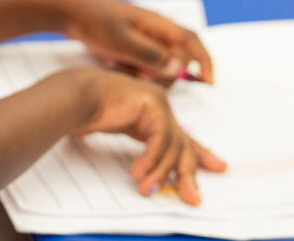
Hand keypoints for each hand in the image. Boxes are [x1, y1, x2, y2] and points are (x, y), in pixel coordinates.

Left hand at [55, 0, 213, 84]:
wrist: (68, 10)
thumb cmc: (94, 22)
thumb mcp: (121, 42)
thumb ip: (151, 56)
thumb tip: (179, 69)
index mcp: (157, 24)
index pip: (192, 41)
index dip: (205, 61)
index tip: (210, 83)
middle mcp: (154, 29)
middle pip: (176, 58)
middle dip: (163, 73)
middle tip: (138, 74)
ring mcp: (142, 37)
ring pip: (158, 63)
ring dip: (145, 72)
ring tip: (120, 66)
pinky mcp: (130, 44)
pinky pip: (141, 63)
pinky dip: (133, 69)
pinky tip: (113, 64)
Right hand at [76, 69, 225, 204]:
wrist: (74, 95)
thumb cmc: (90, 113)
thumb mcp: (124, 133)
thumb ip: (145, 146)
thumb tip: (159, 171)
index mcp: (153, 111)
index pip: (182, 136)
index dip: (200, 153)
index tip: (218, 166)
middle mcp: (160, 104)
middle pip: (182, 144)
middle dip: (187, 173)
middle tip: (192, 197)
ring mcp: (158, 101)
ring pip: (172, 145)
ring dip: (160, 172)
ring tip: (146, 189)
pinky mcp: (152, 102)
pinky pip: (159, 140)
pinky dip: (151, 160)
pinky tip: (138, 172)